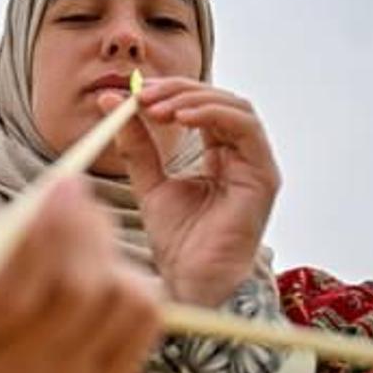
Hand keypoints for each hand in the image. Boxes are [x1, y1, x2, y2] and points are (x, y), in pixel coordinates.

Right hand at [0, 177, 162, 372]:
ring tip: (82, 231)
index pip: (7, 297)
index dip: (39, 236)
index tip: (60, 182)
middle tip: (75, 187)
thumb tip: (40, 208)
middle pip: (72, 297)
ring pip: (114, 298)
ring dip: (102, 249)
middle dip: (80, 229)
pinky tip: (103, 269)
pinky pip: (144, 314)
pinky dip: (130, 279)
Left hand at [100, 78, 280, 306]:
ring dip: (194, 100)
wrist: (190, 280)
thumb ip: (136, 144)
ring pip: (237, 107)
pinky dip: (213, 115)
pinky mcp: (263, 176)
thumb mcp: (148, 181)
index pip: (200, 107)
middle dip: (179, 91)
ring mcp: (256, 164)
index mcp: (219, 154)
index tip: (134, 92)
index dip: (169, 93)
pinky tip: (180, 118)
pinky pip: (246, 130)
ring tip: (156, 108)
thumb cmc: (177, 240)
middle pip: (219, 100)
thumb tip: (109, 100)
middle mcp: (241, 156)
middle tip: (142, 94)